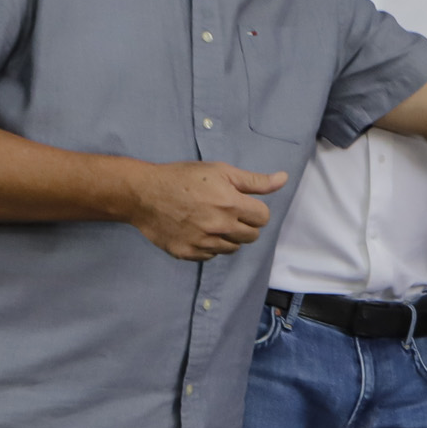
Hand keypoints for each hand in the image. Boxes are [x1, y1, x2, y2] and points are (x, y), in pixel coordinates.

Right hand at [122, 160, 285, 259]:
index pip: (263, 218)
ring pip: (232, 248)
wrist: (143, 194)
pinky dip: (210, 246)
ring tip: (212, 221)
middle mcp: (219, 226)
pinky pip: (211, 256)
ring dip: (228, 237)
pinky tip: (198, 231)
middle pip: (251, 236)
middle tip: (228, 213)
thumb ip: (255, 181)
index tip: (243, 205)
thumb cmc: (182, 178)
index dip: (255, 211)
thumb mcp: (221, 171)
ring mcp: (202, 242)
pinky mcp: (188, 253)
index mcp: (230, 204)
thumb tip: (283, 179)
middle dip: (245, 225)